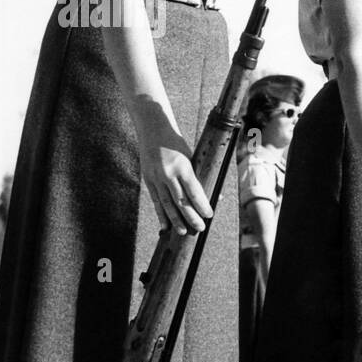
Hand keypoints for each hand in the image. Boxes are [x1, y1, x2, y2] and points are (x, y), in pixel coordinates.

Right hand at [137, 121, 211, 235]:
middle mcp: (167, 173)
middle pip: (180, 200)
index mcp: (182, 166)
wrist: (153, 129)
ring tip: (184, 232)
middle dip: (191, 216)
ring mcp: (155, 177)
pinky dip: (161, 214)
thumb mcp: (191, 156)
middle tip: (200, 228)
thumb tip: (213, 194)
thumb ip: (197, 175)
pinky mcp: (148, 180)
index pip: (194, 191)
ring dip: (176, 219)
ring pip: (167, 203)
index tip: (209, 214)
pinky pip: (155, 200)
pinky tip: (165, 226)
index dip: (201, 205)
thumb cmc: (177, 143)